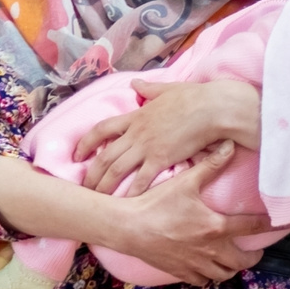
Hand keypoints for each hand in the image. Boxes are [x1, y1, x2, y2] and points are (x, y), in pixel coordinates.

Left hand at [76, 78, 259, 195]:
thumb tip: (135, 83)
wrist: (212, 108)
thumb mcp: (166, 89)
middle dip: (91, 174)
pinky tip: (125, 204)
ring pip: (117, 170)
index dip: (86, 142)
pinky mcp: (162, 159)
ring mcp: (147, 147)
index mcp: (136, 116)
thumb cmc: (194, 97)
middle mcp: (136, 133)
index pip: (102, 129)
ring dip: (105, 186)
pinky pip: (141, 179)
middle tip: (83, 188)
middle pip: (105, 155)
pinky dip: (131, 192)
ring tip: (97, 200)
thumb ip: (149, 89)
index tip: (77, 155)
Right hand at [110, 141, 265, 284]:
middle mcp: (210, 250)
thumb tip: (229, 146)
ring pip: (223, 274)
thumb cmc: (156, 203)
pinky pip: (202, 281)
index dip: (268, 225)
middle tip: (254, 250)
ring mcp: (195, 264)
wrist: (128, 227)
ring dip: (231, 268)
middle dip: (252, 257)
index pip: (252, 228)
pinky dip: (208, 275)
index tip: (278, 224)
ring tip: (231, 258)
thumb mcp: (185, 181)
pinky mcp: (180, 272)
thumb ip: (210, 165)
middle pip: (242, 262)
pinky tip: (206, 266)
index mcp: (216, 227)